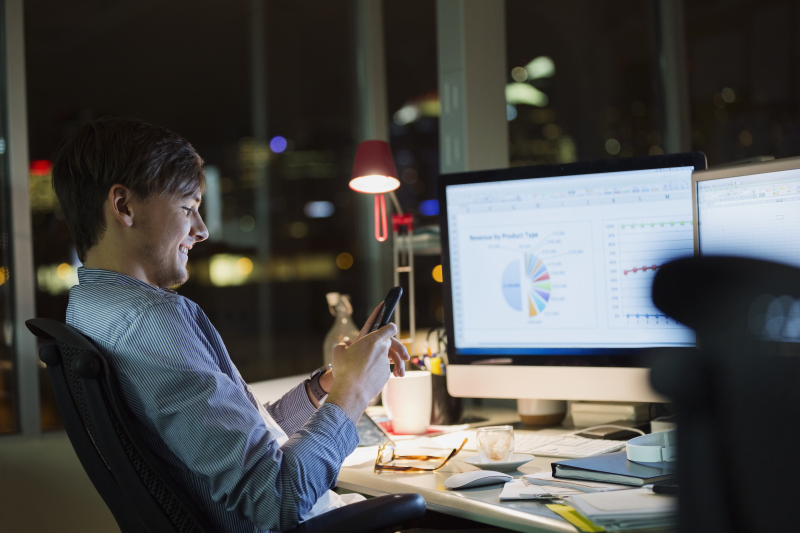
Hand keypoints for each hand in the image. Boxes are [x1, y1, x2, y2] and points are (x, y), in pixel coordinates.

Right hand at [325, 303, 409, 422]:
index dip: (390, 327)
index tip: (388, 329)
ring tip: (377, 365)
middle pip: (390, 343)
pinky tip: (371, 377)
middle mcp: (382, 350)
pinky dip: (380, 371)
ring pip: (389, 358)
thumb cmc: (344, 370)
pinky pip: (384, 369)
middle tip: (383, 348)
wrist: (351, 391)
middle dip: (388, 346)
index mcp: (373, 340)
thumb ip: (344, 344)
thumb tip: (346, 342)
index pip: (390, 328)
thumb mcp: (338, 351)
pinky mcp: (386, 375)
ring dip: (386, 361)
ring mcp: (385, 363)